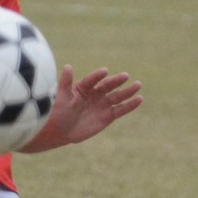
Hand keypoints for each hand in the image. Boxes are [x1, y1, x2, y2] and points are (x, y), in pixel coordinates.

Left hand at [24, 66, 142, 150]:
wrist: (61, 131)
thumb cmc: (58, 112)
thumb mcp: (61, 97)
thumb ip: (66, 82)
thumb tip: (68, 66)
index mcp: (83, 87)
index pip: (92, 80)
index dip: (98, 76)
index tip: (105, 71)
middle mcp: (95, 93)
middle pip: (108, 86)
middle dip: (117, 81)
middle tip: (126, 76)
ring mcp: (102, 104)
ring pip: (117, 96)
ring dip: (128, 91)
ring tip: (138, 84)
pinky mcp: (108, 116)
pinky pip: (121, 109)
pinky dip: (130, 105)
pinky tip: (139, 99)